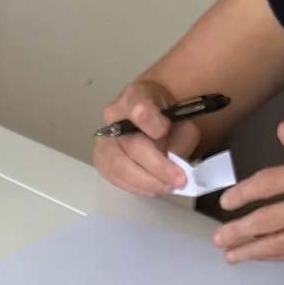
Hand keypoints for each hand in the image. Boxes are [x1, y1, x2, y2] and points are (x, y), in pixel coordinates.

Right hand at [93, 80, 200, 196]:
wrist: (148, 115)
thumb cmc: (166, 117)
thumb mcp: (182, 118)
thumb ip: (180, 137)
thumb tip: (175, 164)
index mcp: (136, 96)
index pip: (137, 107)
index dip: (149, 120)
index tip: (164, 131)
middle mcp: (114, 116)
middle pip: (131, 145)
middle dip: (157, 167)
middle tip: (178, 181)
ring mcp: (104, 138)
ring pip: (119, 166)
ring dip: (146, 182)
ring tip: (166, 187)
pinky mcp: (101, 158)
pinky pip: (114, 177)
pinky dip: (135, 186)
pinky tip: (151, 189)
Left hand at [214, 123, 283, 261]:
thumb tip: (282, 130)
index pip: (274, 181)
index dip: (246, 193)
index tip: (227, 202)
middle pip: (273, 218)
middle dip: (242, 231)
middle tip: (219, 239)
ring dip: (255, 251)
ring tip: (231, 255)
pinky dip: (280, 255)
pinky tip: (263, 256)